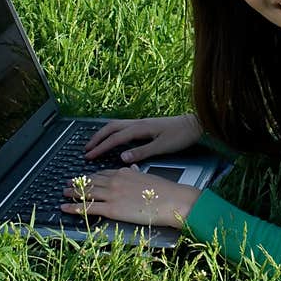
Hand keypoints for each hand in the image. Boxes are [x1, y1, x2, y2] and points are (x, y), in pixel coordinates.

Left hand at [61, 165, 200, 228]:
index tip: (84, 177)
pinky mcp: (112, 209)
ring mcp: (112, 195)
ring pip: (86, 193)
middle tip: (68, 183)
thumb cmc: (165, 191)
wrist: (171, 200)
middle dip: (78, 182)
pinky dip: (74, 207)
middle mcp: (115, 181)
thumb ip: (137, 172)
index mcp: (124, 172)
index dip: (91, 176)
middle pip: (91, 181)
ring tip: (63, 193)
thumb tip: (133, 168)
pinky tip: (65, 207)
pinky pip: (88, 208)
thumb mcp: (148, 176)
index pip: (103, 173)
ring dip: (72, 193)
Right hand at [84, 114, 202, 162]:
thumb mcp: (162, 147)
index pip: (115, 138)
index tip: (89, 155)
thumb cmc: (181, 135)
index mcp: (140, 128)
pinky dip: (112, 133)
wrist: (195, 124)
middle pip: (111, 128)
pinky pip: (123, 127)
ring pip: (116, 125)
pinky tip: (112, 139)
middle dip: (97, 138)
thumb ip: (142, 152)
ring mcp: (141, 123)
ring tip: (94, 143)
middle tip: (86, 149)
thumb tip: (123, 158)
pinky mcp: (145, 125)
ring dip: (103, 134)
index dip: (101, 147)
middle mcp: (138, 123)